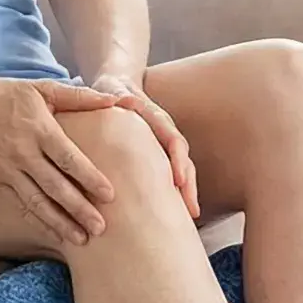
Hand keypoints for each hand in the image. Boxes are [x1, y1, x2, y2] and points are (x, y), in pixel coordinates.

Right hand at [0, 75, 125, 242]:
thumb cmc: (9, 96)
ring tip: (81, 239)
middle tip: (100, 227)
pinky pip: (21, 205)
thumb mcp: (44, 89)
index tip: (109, 195)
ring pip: (36, 202)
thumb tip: (117, 100)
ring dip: (59, 222)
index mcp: (38, 128)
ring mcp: (7, 170)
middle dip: (78, 209)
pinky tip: (56, 234)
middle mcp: (22, 152)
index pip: (67, 158)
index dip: (89, 177)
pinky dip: (39, 221)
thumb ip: (80, 97)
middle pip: (54, 186)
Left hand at [87, 73, 197, 218]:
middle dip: (188, 184)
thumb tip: (122, 99)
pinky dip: (175, 193)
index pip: (172, 140)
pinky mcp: (159, 155)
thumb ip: (117, 96)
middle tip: (191, 209)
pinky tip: (175, 214)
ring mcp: (165, 145)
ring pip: (182, 170)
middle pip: (183, 160)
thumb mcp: (111, 90)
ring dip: (187, 192)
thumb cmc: (111, 92)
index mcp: (157, 118)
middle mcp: (166, 133)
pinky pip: (171, 174)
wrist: (116, 87)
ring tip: (190, 216)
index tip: (178, 180)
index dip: (177, 161)